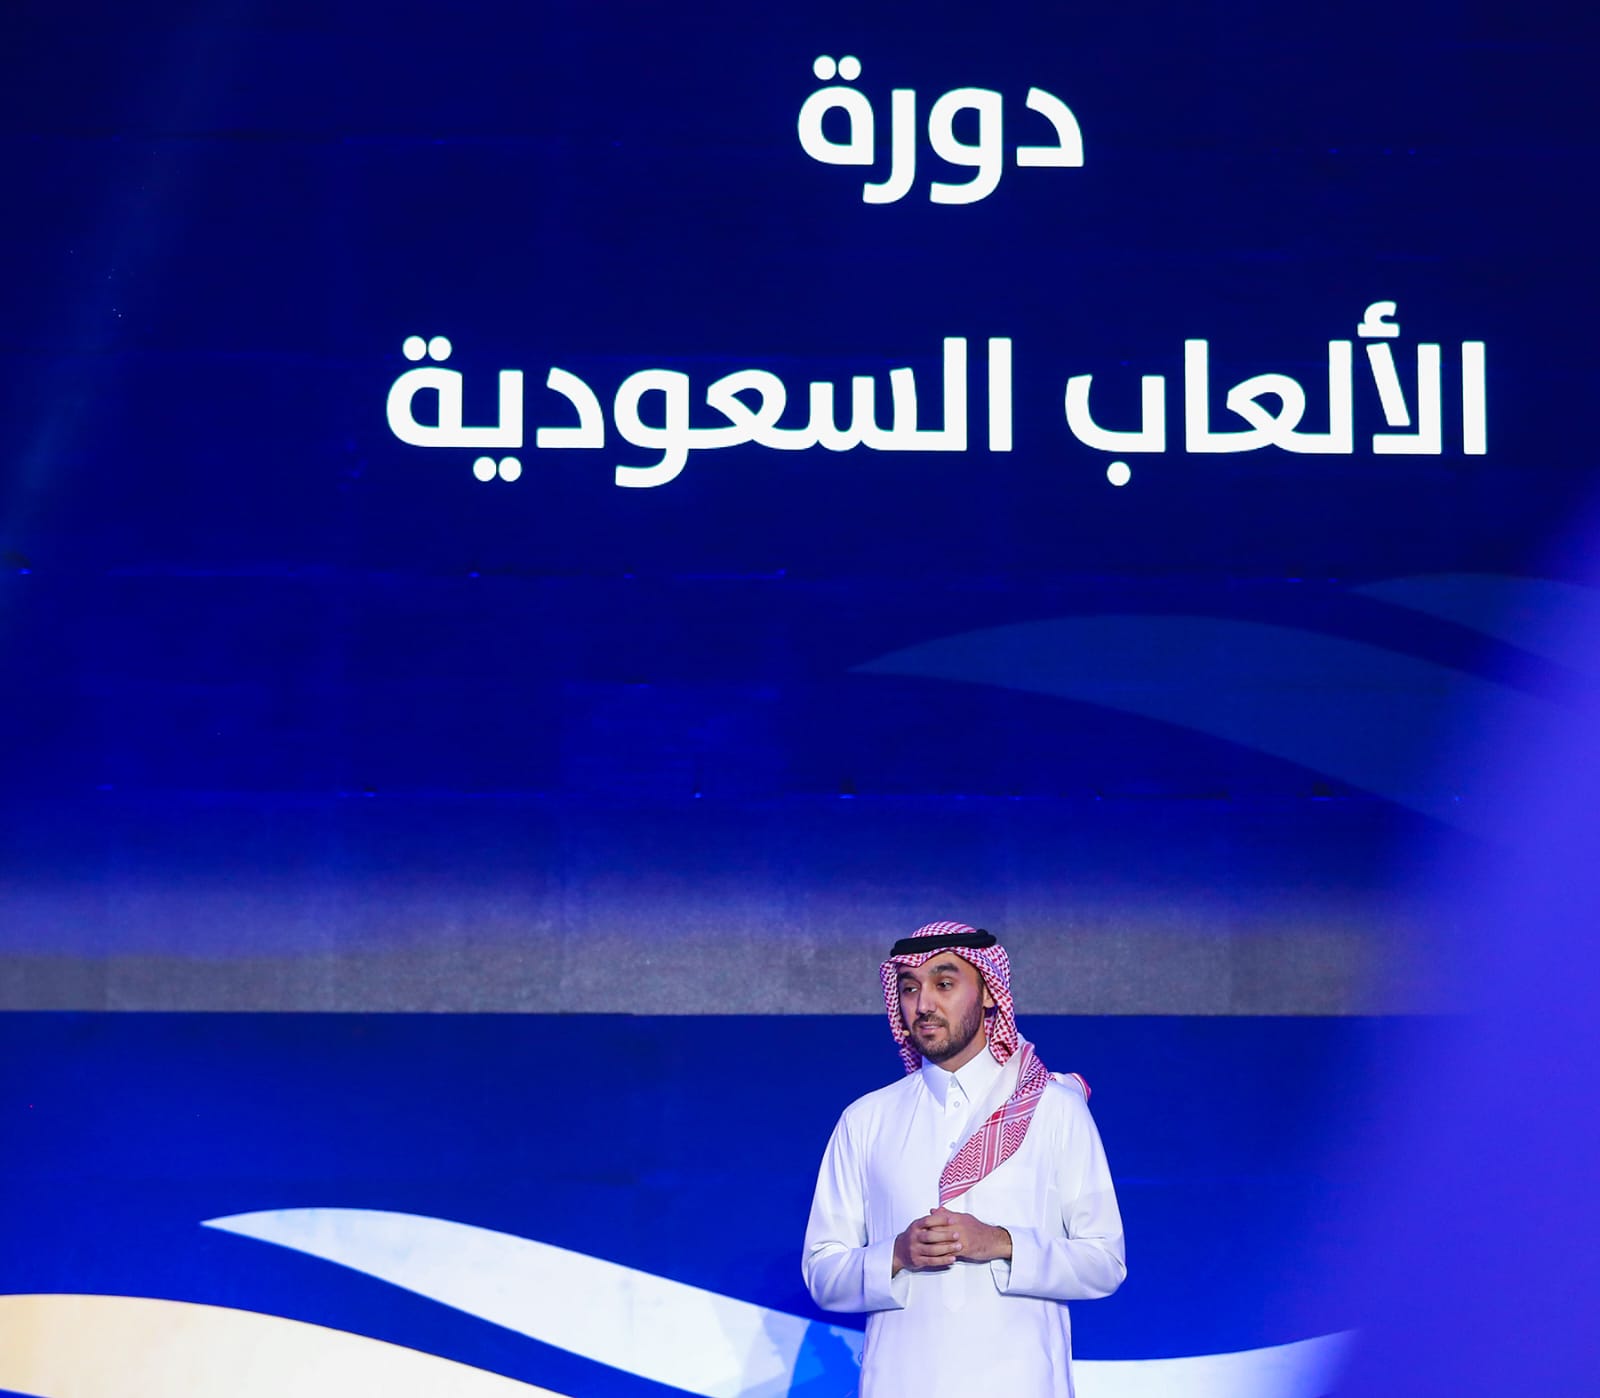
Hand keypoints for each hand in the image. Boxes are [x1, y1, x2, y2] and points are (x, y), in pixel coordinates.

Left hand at [892, 1206, 1011, 1273]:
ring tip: (924, 1249)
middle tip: (918, 1240)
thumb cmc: (978, 1229)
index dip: (927, 1224)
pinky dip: (943, 1254)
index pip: (938, 1219)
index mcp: (957, 1218)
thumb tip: (934, 1210)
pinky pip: (951, 1251)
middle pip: (938, 1230)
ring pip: (943, 1241)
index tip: (918, 1228)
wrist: (994, 1240)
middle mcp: (959, 1226)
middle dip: (927, 1235)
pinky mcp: (966, 1248)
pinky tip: (936, 1258)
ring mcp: (962, 1237)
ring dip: (933, 1246)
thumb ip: (948, 1214)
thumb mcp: (964, 1218)